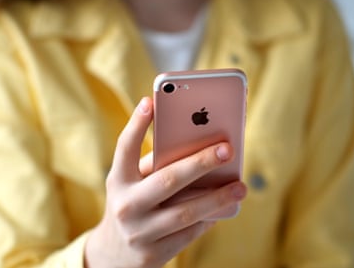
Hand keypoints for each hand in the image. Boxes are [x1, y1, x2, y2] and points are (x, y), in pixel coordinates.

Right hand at [84, 97, 245, 267]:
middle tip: (227, 148)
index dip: (136, 124)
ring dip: (217, 198)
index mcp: (117, 181)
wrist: (113, 254)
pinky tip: (224, 207)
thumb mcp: (133, 184)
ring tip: (240, 186)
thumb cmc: (133, 204)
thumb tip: (200, 147)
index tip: (151, 101)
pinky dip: (209, 218)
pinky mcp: (153, 254)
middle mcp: (126, 205)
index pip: (124, 148)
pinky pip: (189, 233)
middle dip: (200, 162)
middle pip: (167, 180)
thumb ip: (157, 166)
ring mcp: (139, 232)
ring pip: (185, 212)